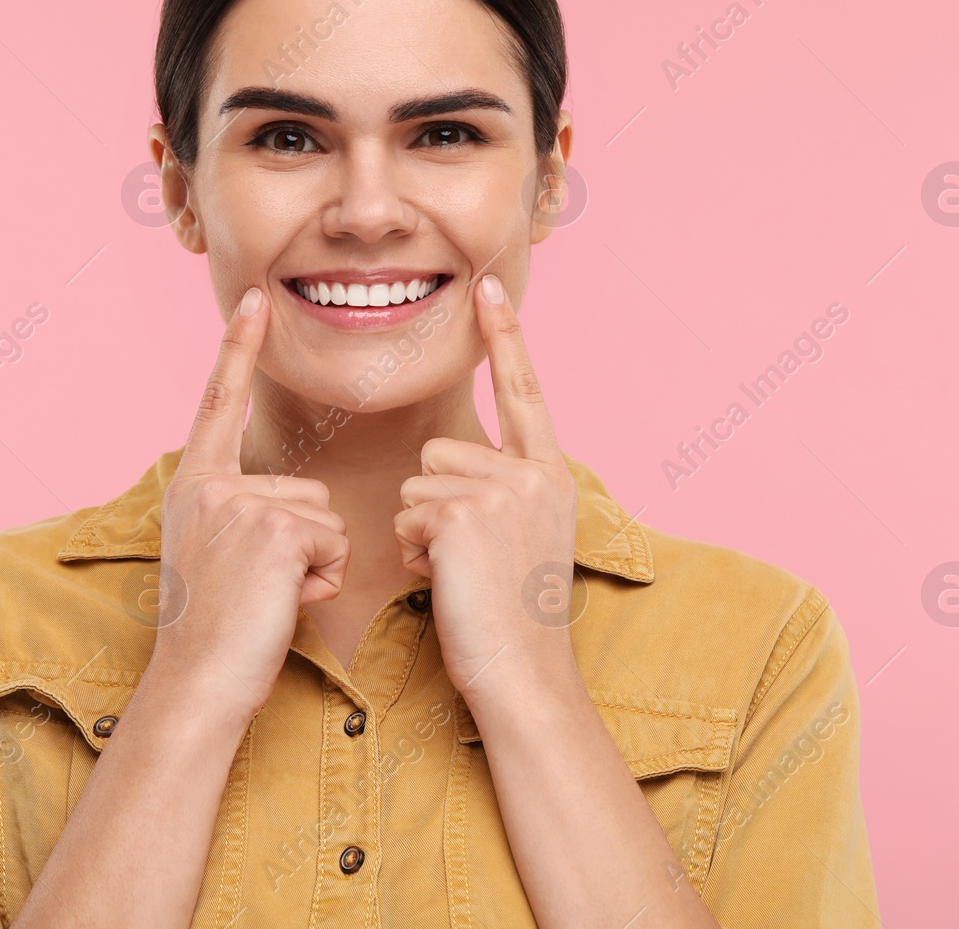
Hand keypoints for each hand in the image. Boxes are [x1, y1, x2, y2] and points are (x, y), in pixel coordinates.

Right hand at [151, 286, 349, 723]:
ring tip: (271, 599)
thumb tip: (296, 510)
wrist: (198, 683)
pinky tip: (283, 605)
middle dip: (305, 546)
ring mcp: (239, 504)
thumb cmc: (219, 634)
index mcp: (194, 485)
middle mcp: (209, 485)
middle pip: (305, 489)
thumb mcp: (216, 556)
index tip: (254, 297)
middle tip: (261, 591)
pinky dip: (321, 582)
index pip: (219, 403)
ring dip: (316, 566)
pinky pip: (333, 543)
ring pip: (325, 518)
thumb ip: (243, 515)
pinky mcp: (273, 529)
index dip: (238, 350)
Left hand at [392, 273, 578, 700]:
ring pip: (418, 485)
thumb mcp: (520, 540)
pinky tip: (449, 583)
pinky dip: (415, 554)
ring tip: (461, 574)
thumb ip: (498, 493)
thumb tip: (438, 477)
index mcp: (551, 474)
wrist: (522, 675)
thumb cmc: (509, 619)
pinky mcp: (464, 514)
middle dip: (434, 508)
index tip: (491, 284)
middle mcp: (534, 473)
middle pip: (440, 454)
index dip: (505, 337)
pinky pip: (407, 516)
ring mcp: (502, 491)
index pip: (524, 391)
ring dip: (422, 534)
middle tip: (469, 561)